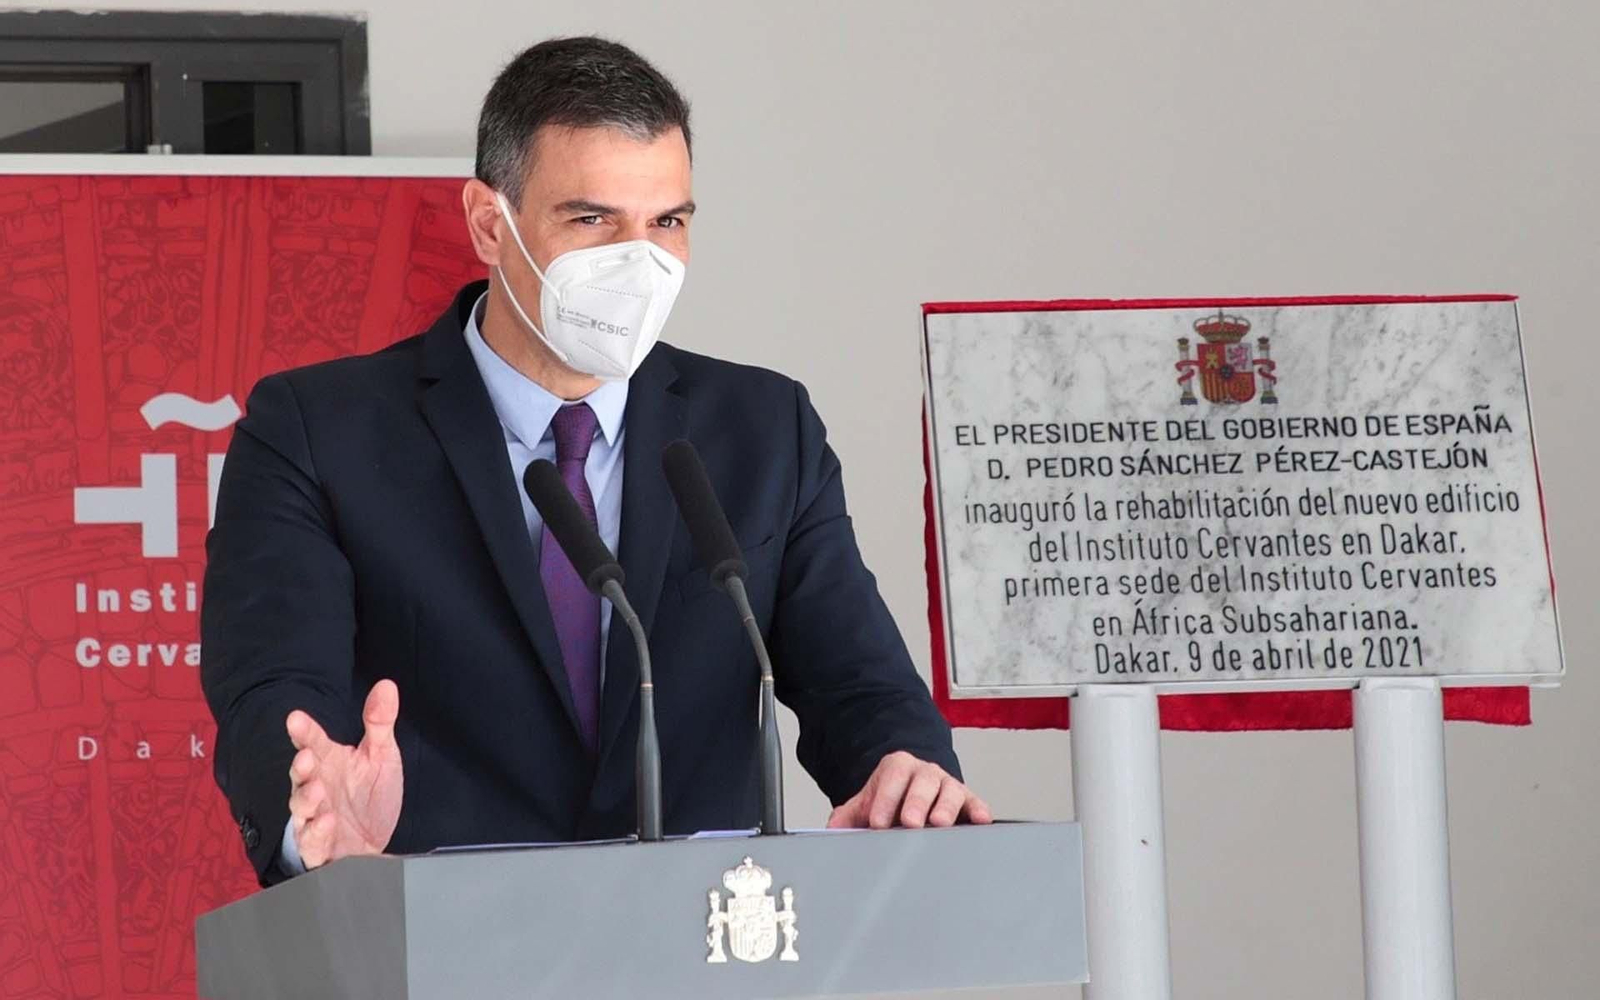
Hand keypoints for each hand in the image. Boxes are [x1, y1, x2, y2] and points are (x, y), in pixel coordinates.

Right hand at [285, 679, 403, 868]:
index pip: (312, 742)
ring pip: (301, 809)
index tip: (295, 718)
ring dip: (306, 799)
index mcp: (329, 762)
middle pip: (301, 776)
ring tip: (318, 789)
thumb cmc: (370, 796)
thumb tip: (386, 686)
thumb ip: (380, 723)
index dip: (303, 731)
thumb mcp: (381, 756)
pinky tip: (327, 821)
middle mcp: (317, 788)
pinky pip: (312, 842)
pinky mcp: (320, 846)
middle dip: (301, 767)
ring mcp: (315, 818)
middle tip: (306, 757)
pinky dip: (317, 833)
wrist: (374, 840)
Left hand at [825, 751, 992, 828]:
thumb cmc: (891, 801)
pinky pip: (976, 803)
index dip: (885, 798)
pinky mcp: (968, 801)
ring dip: (945, 807)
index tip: (877, 822)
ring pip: (951, 791)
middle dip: (916, 803)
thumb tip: (831, 829)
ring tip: (939, 824)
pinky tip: (979, 820)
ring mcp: (948, 786)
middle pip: (923, 782)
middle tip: (910, 823)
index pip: (892, 777)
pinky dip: (979, 811)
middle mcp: (925, 773)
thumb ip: (847, 816)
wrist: (912, 794)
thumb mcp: (867, 805)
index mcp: (898, 768)